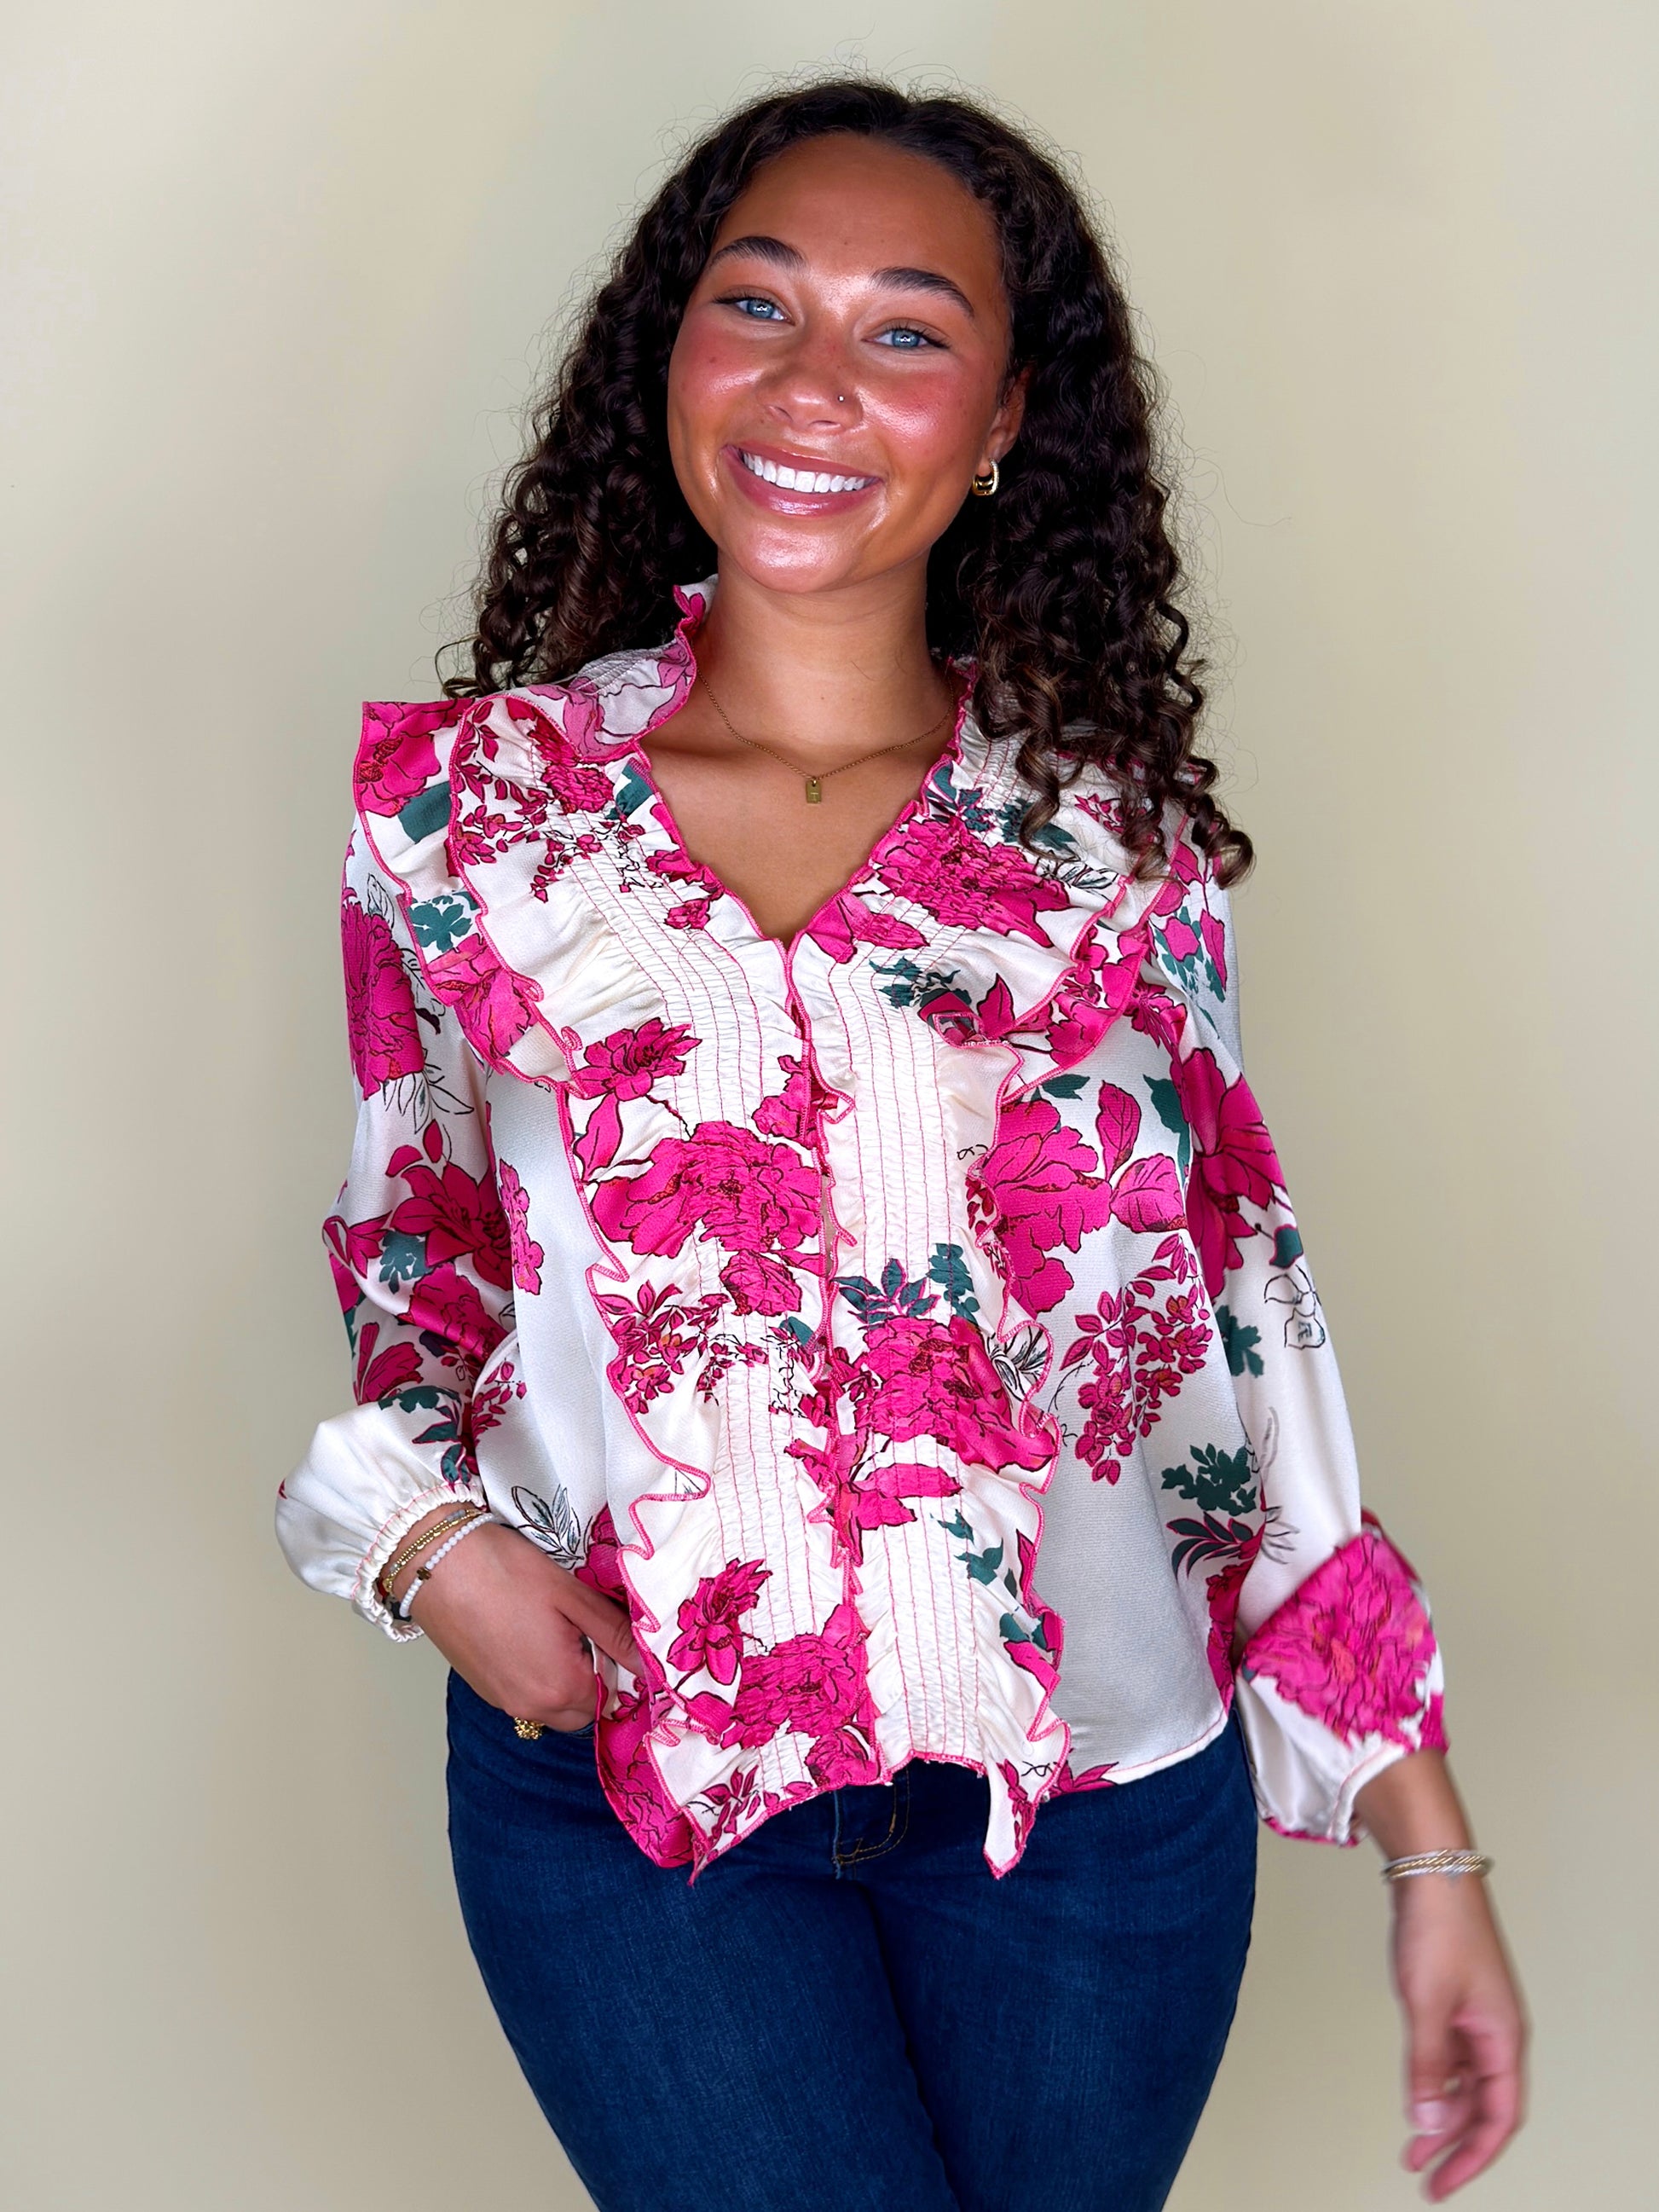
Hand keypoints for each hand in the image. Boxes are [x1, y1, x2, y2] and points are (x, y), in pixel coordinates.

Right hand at [388, 1512, 643, 1730]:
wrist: (435, 1563)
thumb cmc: (505, 1572)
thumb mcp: (571, 1596)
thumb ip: (614, 1634)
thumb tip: (652, 1662)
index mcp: (560, 1688)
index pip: (614, 1699)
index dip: (623, 1669)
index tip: (617, 1637)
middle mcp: (531, 1707)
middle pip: (583, 1711)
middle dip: (596, 1679)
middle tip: (590, 1631)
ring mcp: (503, 1702)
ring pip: (554, 1707)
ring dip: (566, 1679)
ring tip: (560, 1629)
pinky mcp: (483, 1689)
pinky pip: (526, 1696)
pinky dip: (539, 1676)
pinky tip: (532, 1635)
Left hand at [1389, 1873, 1526, 2197]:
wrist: (1431, 1870)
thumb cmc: (1438, 1928)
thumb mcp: (1426, 2005)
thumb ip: (1425, 2068)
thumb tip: (1426, 2125)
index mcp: (1502, 2038)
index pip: (1498, 2118)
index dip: (1473, 2158)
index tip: (1442, 2185)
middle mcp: (1495, 2032)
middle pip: (1484, 2106)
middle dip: (1455, 2145)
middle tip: (1422, 2175)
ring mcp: (1475, 2016)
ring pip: (1466, 2083)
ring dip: (1441, 2115)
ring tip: (1412, 2144)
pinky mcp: (1454, 1999)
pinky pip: (1452, 2057)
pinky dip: (1435, 2081)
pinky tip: (1416, 2094)